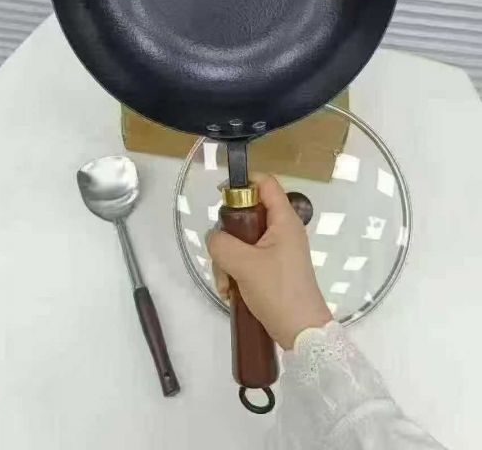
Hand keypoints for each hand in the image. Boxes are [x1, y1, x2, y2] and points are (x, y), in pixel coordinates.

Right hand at [206, 175, 331, 349]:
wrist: (302, 332)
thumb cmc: (279, 291)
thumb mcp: (245, 264)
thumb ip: (222, 244)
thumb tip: (213, 238)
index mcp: (284, 220)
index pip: (265, 183)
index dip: (243, 183)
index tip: (221, 196)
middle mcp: (282, 230)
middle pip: (247, 215)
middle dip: (227, 235)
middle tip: (220, 253)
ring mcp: (276, 251)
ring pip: (242, 241)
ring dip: (227, 260)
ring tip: (226, 284)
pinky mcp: (271, 269)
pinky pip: (245, 259)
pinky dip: (234, 272)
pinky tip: (229, 291)